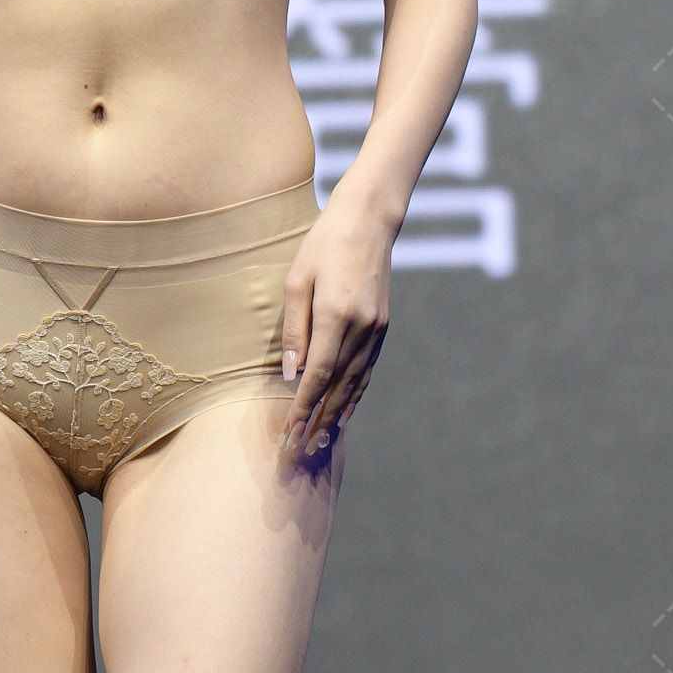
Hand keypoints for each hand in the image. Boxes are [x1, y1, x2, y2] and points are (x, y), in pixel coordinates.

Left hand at [279, 186, 391, 463]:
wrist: (369, 220)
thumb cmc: (323, 244)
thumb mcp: (297, 280)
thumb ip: (293, 328)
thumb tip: (289, 373)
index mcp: (337, 315)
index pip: (317, 374)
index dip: (302, 408)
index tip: (289, 434)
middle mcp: (362, 328)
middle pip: (337, 387)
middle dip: (316, 421)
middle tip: (300, 452)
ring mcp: (377, 330)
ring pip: (355, 384)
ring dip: (336, 415)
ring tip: (320, 443)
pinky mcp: (383, 328)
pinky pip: (366, 371)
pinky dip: (354, 396)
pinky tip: (344, 413)